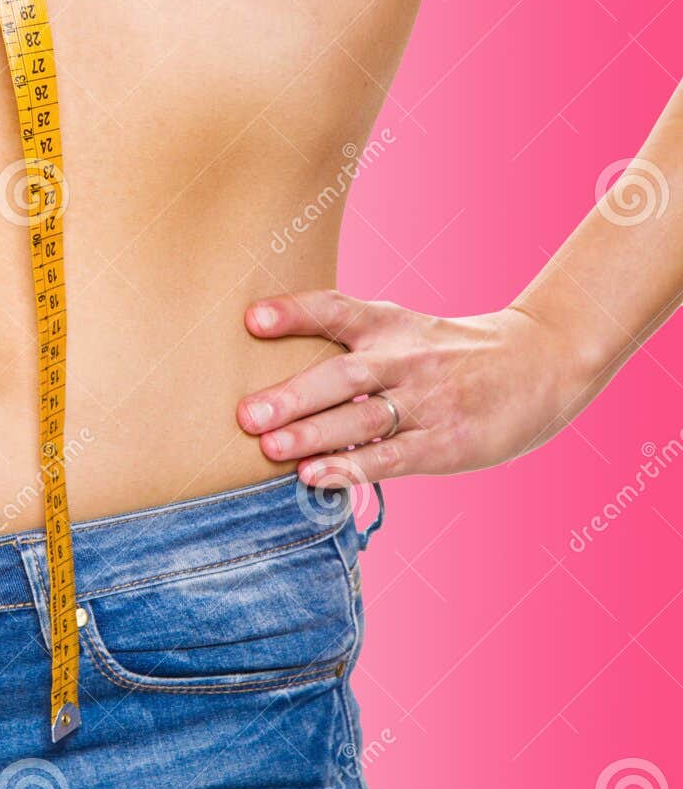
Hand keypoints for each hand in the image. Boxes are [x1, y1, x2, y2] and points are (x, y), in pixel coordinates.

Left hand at [237, 291, 592, 485]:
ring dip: (315, 435)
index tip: (252, 319)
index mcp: (390, 326)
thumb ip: (346, 339)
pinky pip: (392, 457)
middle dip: (293, 395)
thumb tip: (263, 356)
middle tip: (246, 414)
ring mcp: (428, 403)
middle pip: (345, 375)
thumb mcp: (402, 329)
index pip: (337, 311)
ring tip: (269, 448)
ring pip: (364, 418)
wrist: (541, 365)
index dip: (294, 313)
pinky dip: (352, 468)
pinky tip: (315, 477)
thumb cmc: (448, 352)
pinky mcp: (446, 443)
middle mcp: (406, 360)